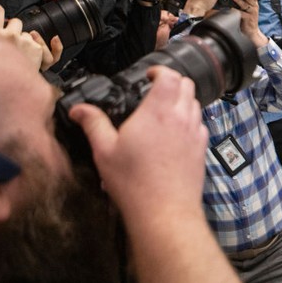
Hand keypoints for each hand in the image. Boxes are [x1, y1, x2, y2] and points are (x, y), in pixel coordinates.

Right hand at [0, 3, 61, 70]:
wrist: (2, 89)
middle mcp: (11, 36)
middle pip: (17, 23)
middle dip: (15, 30)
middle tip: (9, 41)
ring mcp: (27, 44)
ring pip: (30, 36)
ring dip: (29, 40)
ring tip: (21, 49)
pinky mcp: (39, 53)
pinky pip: (50, 52)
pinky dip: (56, 47)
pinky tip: (55, 39)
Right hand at [67, 66, 207, 218]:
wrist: (165, 211)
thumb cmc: (135, 183)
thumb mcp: (104, 150)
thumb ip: (93, 124)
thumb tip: (79, 110)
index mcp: (159, 111)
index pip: (171, 75)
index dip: (160, 70)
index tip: (149, 75)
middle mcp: (182, 117)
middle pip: (187, 85)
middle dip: (172, 82)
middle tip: (155, 90)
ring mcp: (195, 133)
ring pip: (195, 103)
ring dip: (182, 100)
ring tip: (163, 111)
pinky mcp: (202, 148)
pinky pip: (200, 124)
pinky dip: (190, 120)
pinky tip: (174, 134)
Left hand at [231, 0, 267, 47]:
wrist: (251, 32)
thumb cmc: (248, 19)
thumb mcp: (248, 9)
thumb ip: (244, 2)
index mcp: (254, 4)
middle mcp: (254, 7)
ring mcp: (252, 13)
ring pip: (245, 5)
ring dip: (239, 0)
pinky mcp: (248, 18)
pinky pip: (241, 13)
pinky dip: (236, 11)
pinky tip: (231, 8)